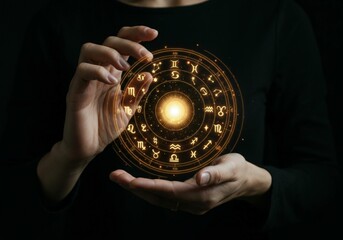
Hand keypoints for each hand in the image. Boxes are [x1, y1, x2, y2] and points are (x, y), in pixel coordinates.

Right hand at [60, 26, 157, 166]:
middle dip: (129, 42)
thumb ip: (136, 92)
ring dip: (111, 53)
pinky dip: (98, 72)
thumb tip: (150, 73)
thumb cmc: (105, 128)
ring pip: (89, 50)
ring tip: (126, 67)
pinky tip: (111, 82)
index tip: (154, 34)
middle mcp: (98, 73)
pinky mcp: (75, 92)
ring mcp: (85, 81)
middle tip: (146, 55)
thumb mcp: (127, 109)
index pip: (121, 45)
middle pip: (108, 41)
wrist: (88, 148)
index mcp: (112, 74)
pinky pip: (82, 72)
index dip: (136, 35)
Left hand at [109, 153, 271, 214]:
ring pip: (159, 199)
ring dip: (139, 190)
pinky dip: (150, 191)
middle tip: (115, 176)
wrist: (247, 182)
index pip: (169, 192)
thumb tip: (199, 179)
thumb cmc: (239, 170)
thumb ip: (216, 173)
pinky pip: (165, 198)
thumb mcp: (232, 167)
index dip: (148, 186)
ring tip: (121, 179)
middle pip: (158, 198)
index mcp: (202, 195)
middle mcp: (193, 204)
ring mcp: (191, 205)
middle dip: (135, 188)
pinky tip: (140, 183)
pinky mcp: (190, 201)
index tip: (129, 181)